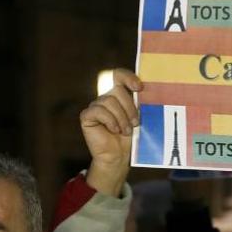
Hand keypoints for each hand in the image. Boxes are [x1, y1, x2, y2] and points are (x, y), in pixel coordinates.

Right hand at [79, 68, 140, 196]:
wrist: (118, 156)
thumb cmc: (129, 137)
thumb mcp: (137, 117)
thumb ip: (137, 102)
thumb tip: (145, 90)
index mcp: (118, 95)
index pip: (118, 75)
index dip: (127, 77)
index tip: (139, 88)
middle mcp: (105, 98)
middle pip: (117, 90)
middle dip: (129, 107)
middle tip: (135, 123)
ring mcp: (95, 106)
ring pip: (109, 101)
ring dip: (121, 117)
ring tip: (125, 131)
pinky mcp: (87, 116)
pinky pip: (98, 111)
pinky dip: (109, 120)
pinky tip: (114, 130)